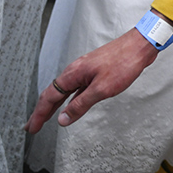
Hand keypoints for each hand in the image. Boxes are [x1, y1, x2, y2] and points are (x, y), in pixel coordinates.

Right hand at [26, 28, 157, 131]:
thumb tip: (63, 119)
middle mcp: (75, 70)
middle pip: (52, 94)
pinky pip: (76, 88)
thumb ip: (80, 105)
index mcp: (73, 73)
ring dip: (54, 106)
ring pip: (64, 91)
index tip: (32, 128)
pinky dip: (69, 100)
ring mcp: (85, 70)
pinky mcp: (94, 71)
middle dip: (41, 111)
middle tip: (32, 126)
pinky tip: (71, 106)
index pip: (49, 97)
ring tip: (46, 119)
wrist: (140, 44)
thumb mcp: (101, 89)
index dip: (39, 115)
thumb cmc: (124, 61)